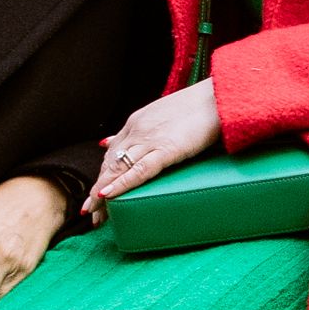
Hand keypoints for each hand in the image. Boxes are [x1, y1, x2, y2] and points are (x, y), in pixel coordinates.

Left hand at [86, 79, 224, 215]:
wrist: (218, 97)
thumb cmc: (197, 108)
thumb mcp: (163, 115)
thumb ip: (145, 129)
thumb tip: (121, 140)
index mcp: (137, 123)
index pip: (112, 153)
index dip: (103, 174)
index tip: (98, 192)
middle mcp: (137, 131)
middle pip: (110, 164)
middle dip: (97, 188)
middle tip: (90, 210)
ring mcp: (150, 140)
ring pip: (118, 168)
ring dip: (102, 191)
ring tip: (95, 212)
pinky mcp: (167, 149)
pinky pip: (139, 170)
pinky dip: (121, 184)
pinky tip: (107, 196)